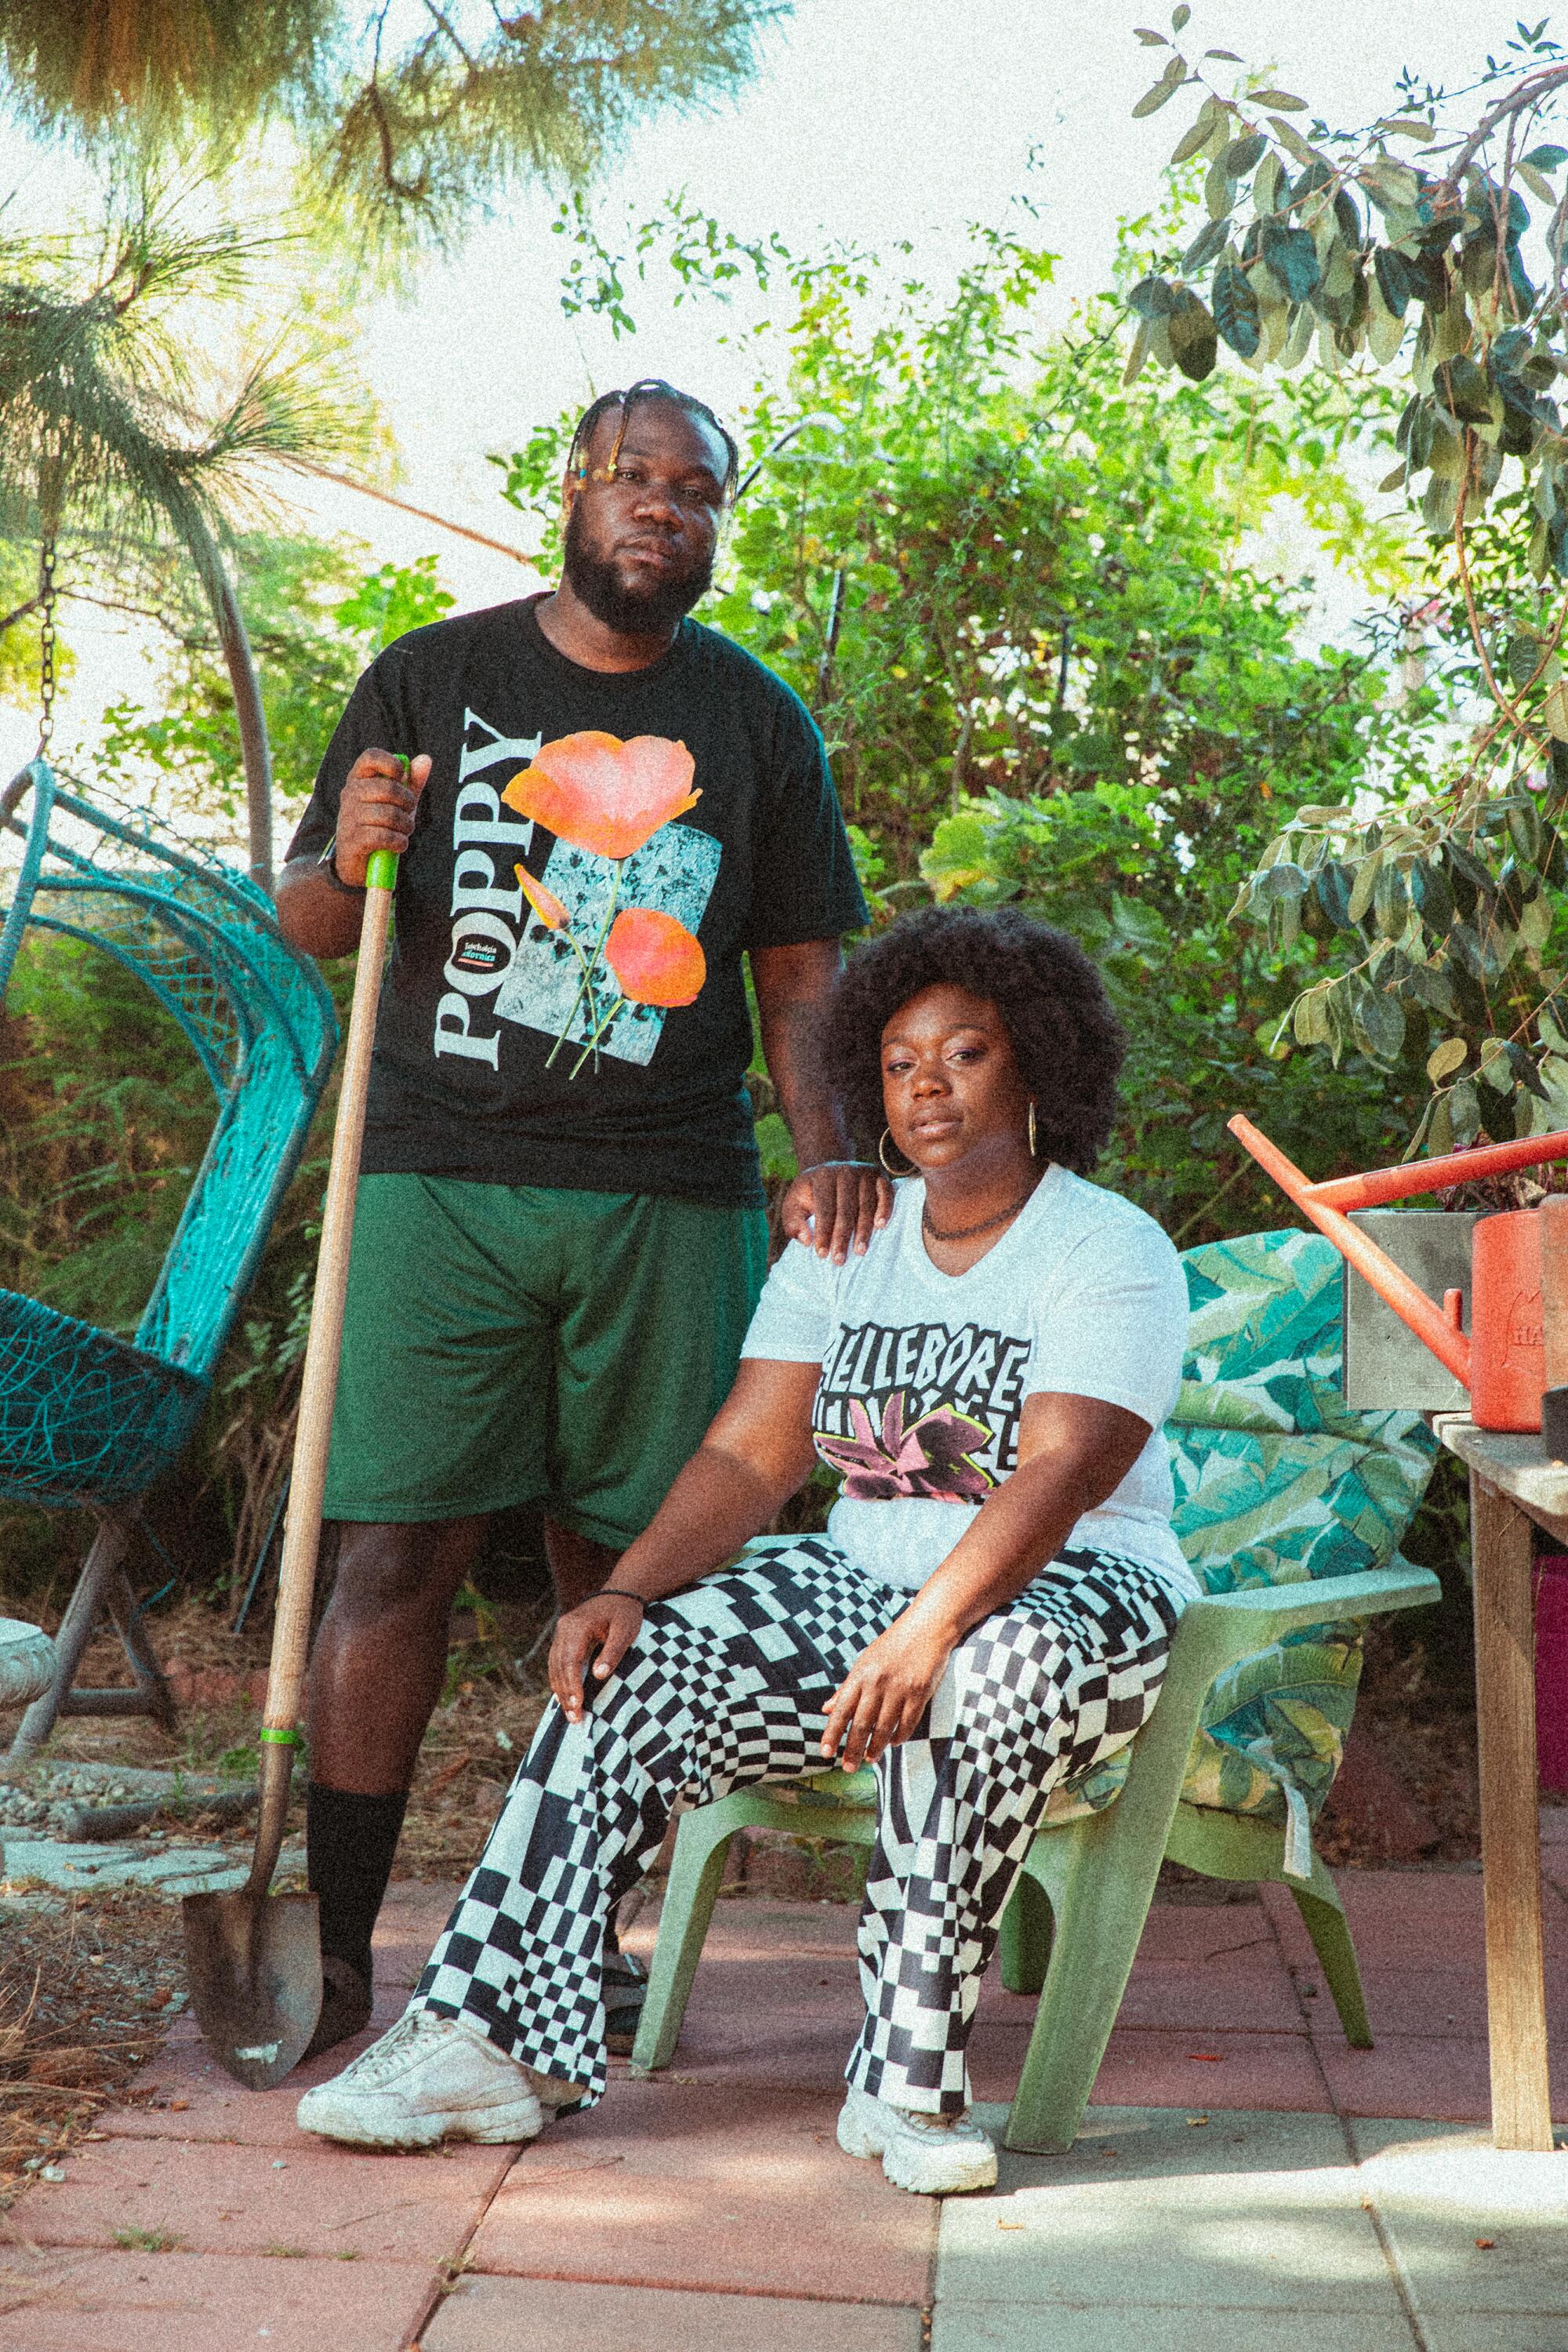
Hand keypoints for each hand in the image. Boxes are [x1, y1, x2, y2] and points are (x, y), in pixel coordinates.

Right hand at [333, 749, 431, 884]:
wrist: (356, 863)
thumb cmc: (378, 825)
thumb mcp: (397, 803)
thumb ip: (411, 782)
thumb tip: (426, 759)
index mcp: (358, 778)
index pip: (370, 756)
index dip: (391, 763)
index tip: (401, 776)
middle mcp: (350, 794)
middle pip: (389, 788)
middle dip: (408, 803)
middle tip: (408, 814)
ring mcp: (349, 817)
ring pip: (390, 815)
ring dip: (406, 826)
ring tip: (404, 832)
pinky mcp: (352, 840)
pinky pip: (384, 836)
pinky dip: (399, 842)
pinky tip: (398, 845)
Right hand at [548, 1592, 645, 1723]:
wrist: (620, 1592)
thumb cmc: (625, 1612)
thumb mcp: (625, 1631)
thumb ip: (613, 1652)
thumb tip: (599, 1675)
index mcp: (577, 1626)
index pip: (570, 1661)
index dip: (572, 1685)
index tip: (577, 1705)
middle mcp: (564, 1628)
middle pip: (559, 1666)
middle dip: (565, 1694)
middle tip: (574, 1718)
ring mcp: (561, 1632)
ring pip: (554, 1666)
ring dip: (560, 1690)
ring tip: (570, 1713)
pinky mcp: (563, 1637)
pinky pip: (557, 1662)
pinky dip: (560, 1680)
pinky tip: (564, 1696)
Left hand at [779, 1163, 891, 1264]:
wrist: (831, 1172)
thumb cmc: (811, 1196)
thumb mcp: (794, 1206)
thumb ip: (794, 1224)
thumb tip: (807, 1241)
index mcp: (821, 1176)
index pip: (824, 1209)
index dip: (823, 1233)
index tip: (822, 1255)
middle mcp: (844, 1171)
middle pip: (845, 1209)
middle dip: (842, 1236)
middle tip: (840, 1260)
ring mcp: (864, 1172)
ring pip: (866, 1204)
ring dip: (864, 1230)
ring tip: (860, 1251)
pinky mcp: (880, 1175)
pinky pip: (886, 1193)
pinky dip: (885, 1208)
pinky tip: (881, 1226)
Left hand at [820, 1611, 955, 1771]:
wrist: (926, 1628)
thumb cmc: (892, 1646)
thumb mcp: (865, 1662)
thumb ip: (846, 1687)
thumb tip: (826, 1709)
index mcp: (860, 1675)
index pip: (841, 1710)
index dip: (832, 1733)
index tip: (825, 1753)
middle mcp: (877, 1683)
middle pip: (861, 1725)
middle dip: (852, 1750)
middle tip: (848, 1768)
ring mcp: (900, 1688)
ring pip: (884, 1729)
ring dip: (876, 1748)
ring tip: (870, 1759)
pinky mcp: (920, 1693)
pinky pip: (907, 1724)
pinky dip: (899, 1737)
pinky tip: (893, 1743)